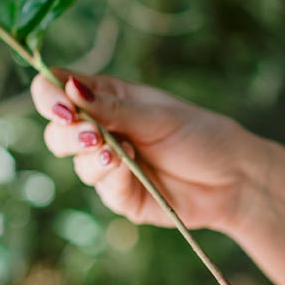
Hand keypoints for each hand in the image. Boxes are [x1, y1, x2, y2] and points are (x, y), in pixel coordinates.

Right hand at [30, 70, 269, 234]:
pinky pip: (104, 188)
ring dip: (92, 156)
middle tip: (91, 132)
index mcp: (106, 98)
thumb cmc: (201, 137)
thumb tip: (69, 87)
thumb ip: (112, 107)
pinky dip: (113, 177)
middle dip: (68, 132)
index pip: (56, 91)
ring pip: (77, 163)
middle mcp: (102, 132)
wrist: (234, 179)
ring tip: (118, 151)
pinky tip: (130, 167)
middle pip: (57, 132)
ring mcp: (111, 166)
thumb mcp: (157, 115)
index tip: (61, 103)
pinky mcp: (123, 197)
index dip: (49, 95)